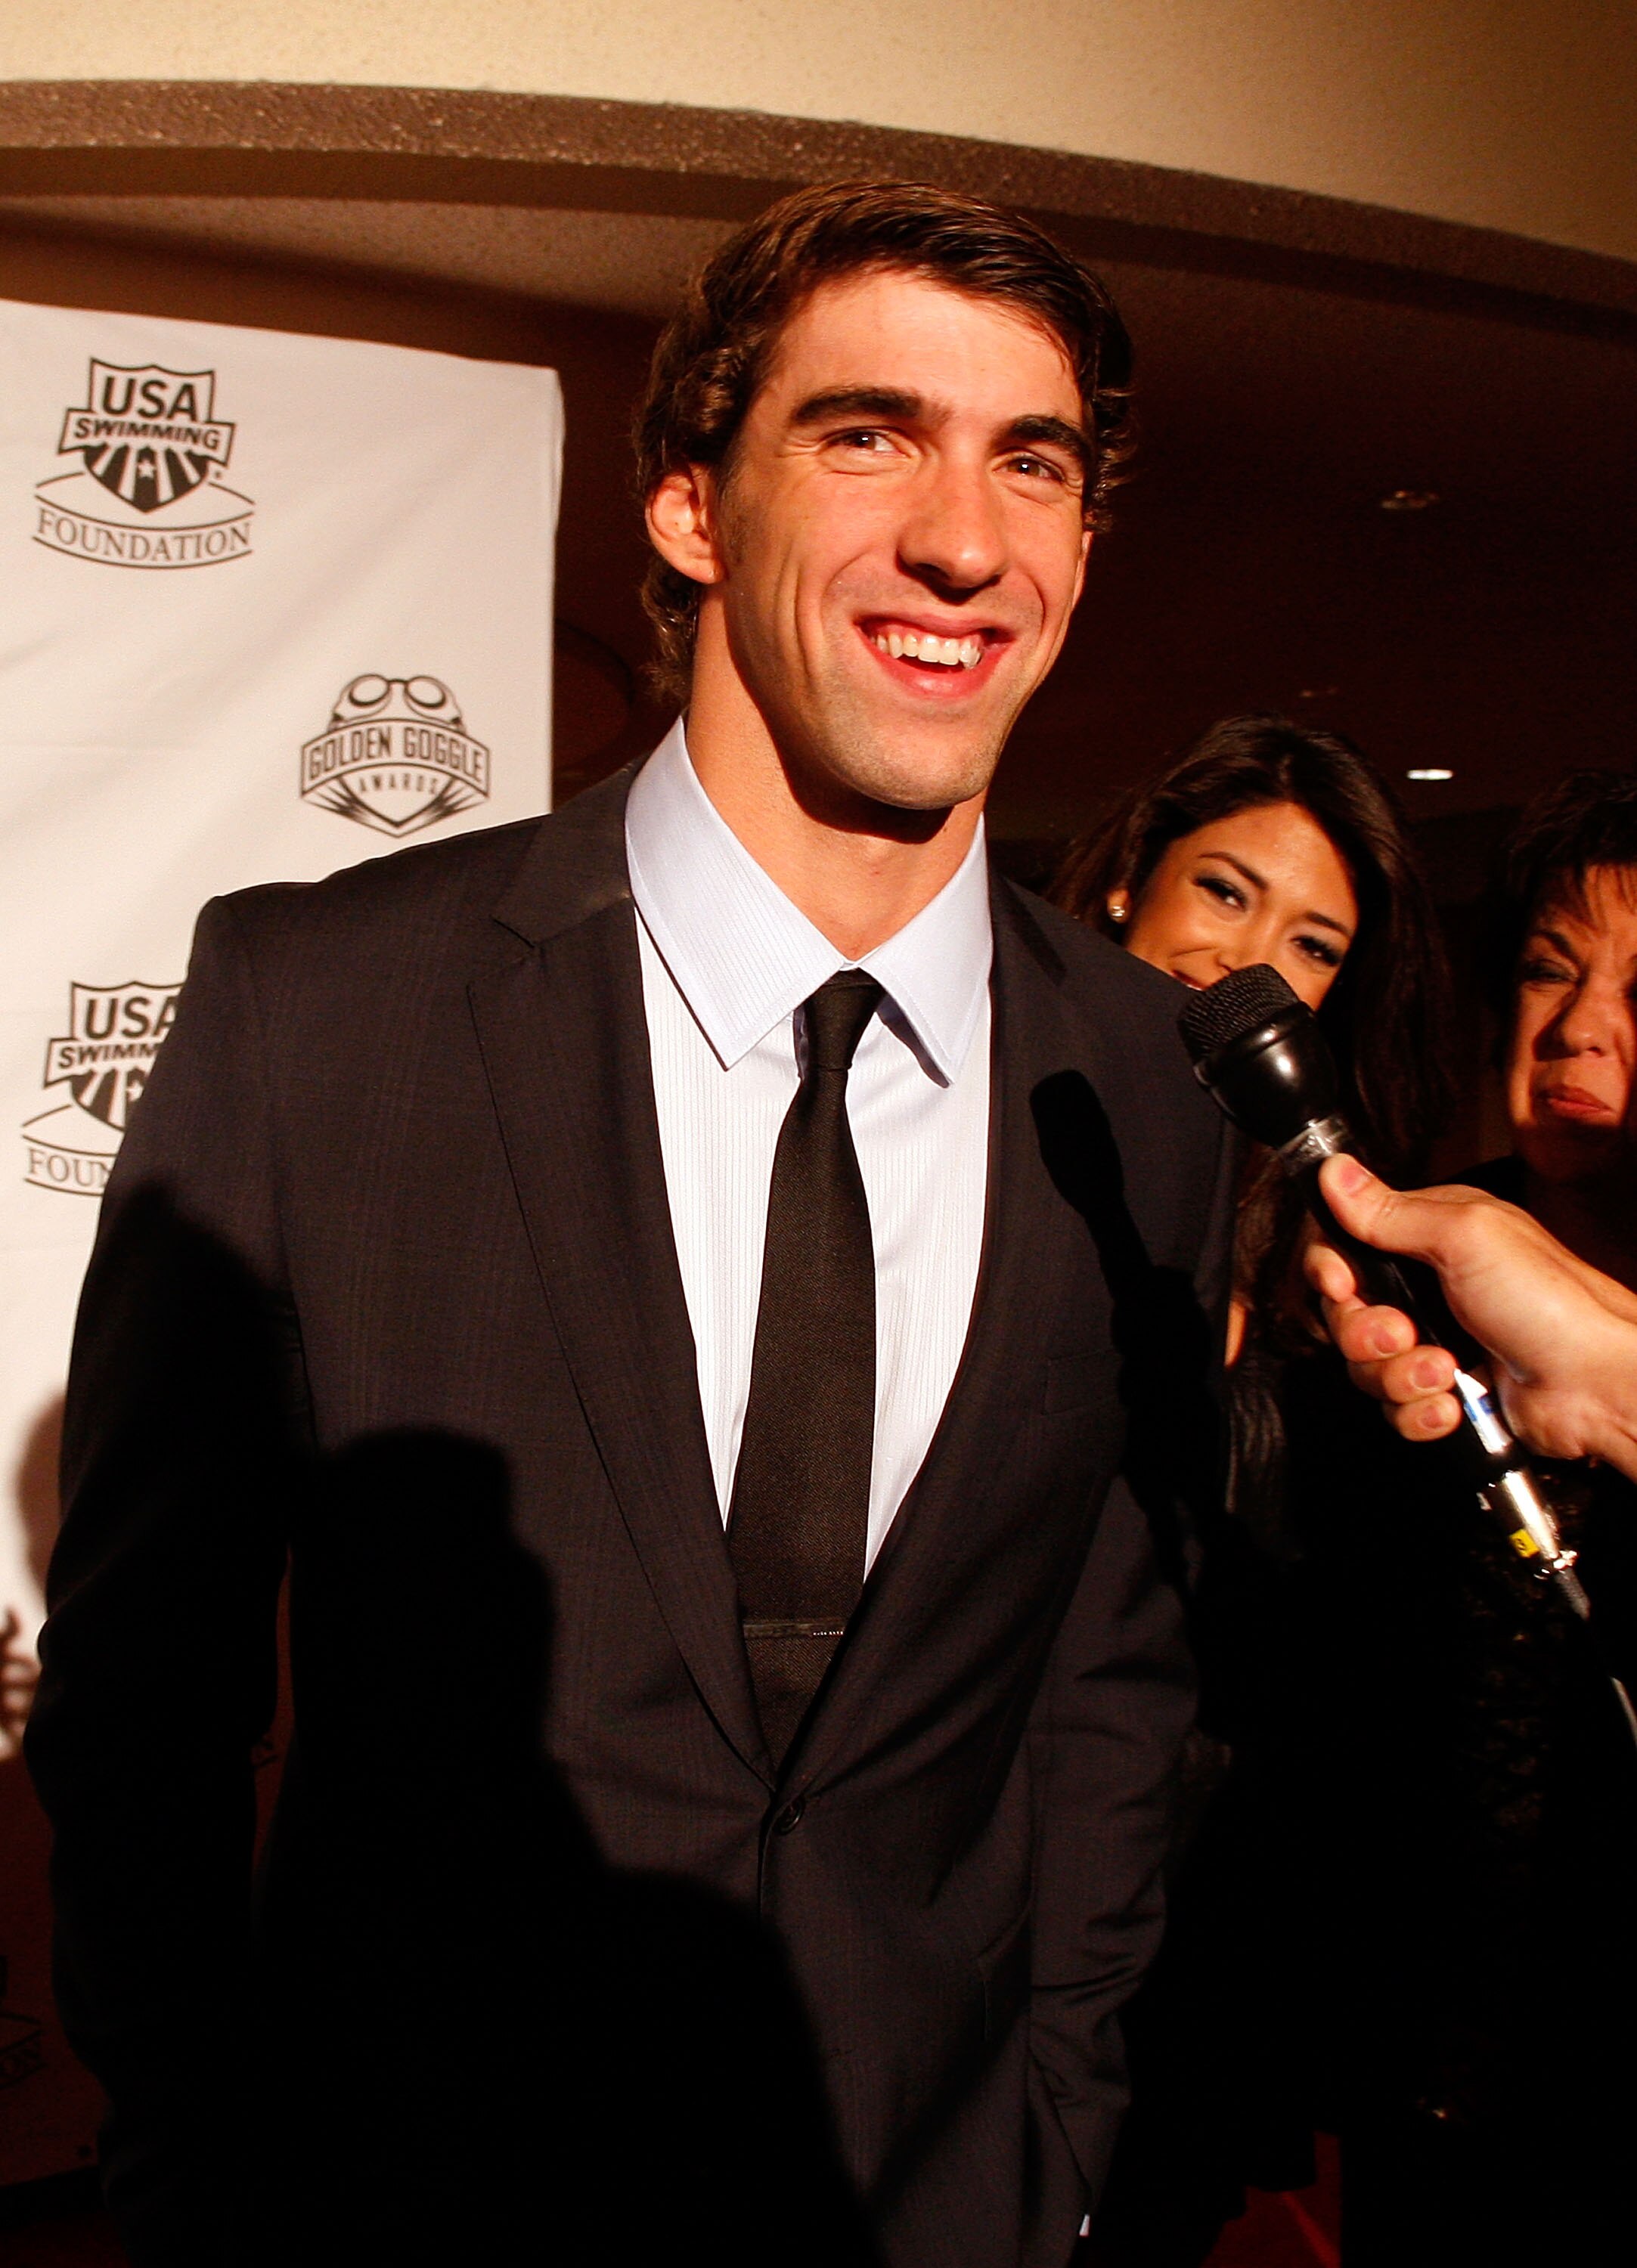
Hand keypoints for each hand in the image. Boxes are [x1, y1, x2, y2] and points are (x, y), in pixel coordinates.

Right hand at [1306, 1155, 1636, 1480]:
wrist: (1597, 1385)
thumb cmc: (1550, 1303)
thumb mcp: (1466, 1238)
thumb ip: (1390, 1210)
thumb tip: (1333, 1168)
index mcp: (1429, 1235)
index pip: (1343, 1244)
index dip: (1329, 1269)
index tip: (1341, 1283)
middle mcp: (1426, 1286)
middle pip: (1343, 1312)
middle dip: (1366, 1332)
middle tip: (1405, 1333)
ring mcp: (1434, 1341)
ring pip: (1365, 1366)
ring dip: (1398, 1376)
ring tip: (1446, 1372)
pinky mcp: (1443, 1391)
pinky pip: (1395, 1408)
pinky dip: (1420, 1411)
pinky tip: (1455, 1404)